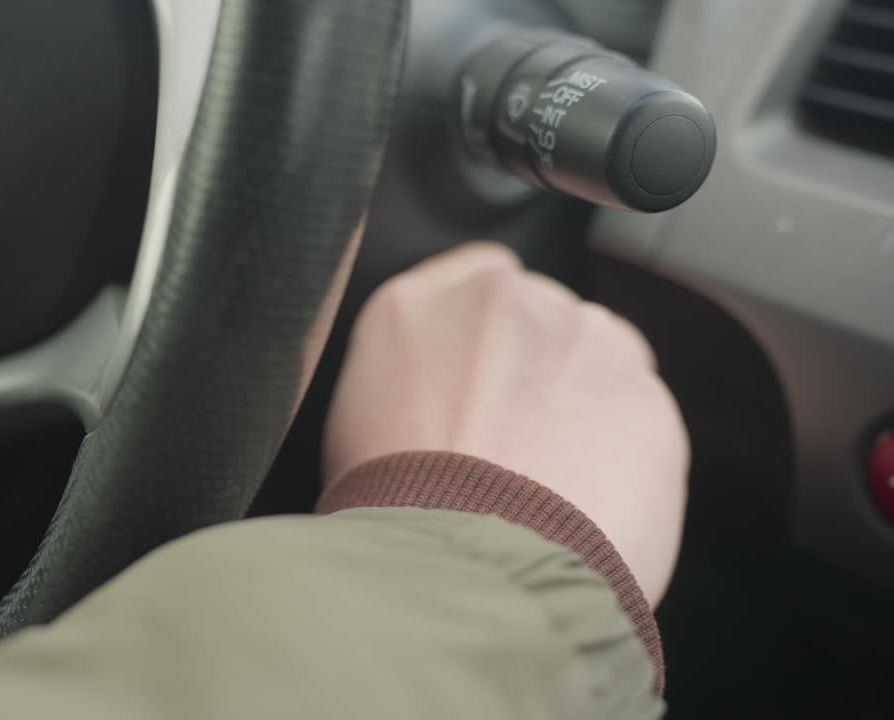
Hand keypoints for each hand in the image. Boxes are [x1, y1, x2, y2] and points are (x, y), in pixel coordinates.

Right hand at [324, 242, 687, 606]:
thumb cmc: (395, 514)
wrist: (465, 567)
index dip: (485, 331)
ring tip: (553, 484)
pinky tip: (589, 504)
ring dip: (585, 405)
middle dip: (538, 369)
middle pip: (543, 317)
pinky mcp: (644, 393)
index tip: (487, 372)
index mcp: (416, 306)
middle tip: (515, 446)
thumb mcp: (353, 427)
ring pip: (599, 359)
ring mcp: (580, 340)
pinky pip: (639, 417)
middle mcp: (502, 302)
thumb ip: (403, 378)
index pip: (471, 275)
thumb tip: (433, 401)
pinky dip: (625, 455)